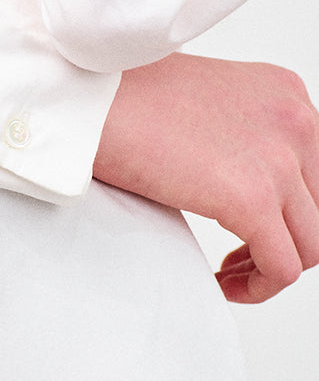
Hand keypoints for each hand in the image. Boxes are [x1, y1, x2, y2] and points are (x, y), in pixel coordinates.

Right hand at [93, 53, 318, 302]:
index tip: (254, 227)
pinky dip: (255, 287)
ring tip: (229, 273)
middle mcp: (295, 120)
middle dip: (283, 240)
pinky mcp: (251, 198)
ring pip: (310, 245)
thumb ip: (240, 135)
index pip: (318, 172)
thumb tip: (242, 183)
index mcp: (285, 93)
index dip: (288, 209)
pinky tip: (221, 282)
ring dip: (269, 268)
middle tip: (240, 256)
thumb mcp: (204, 104)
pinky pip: (281, 269)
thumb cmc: (120, 98)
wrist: (85, 98)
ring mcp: (279, 159)